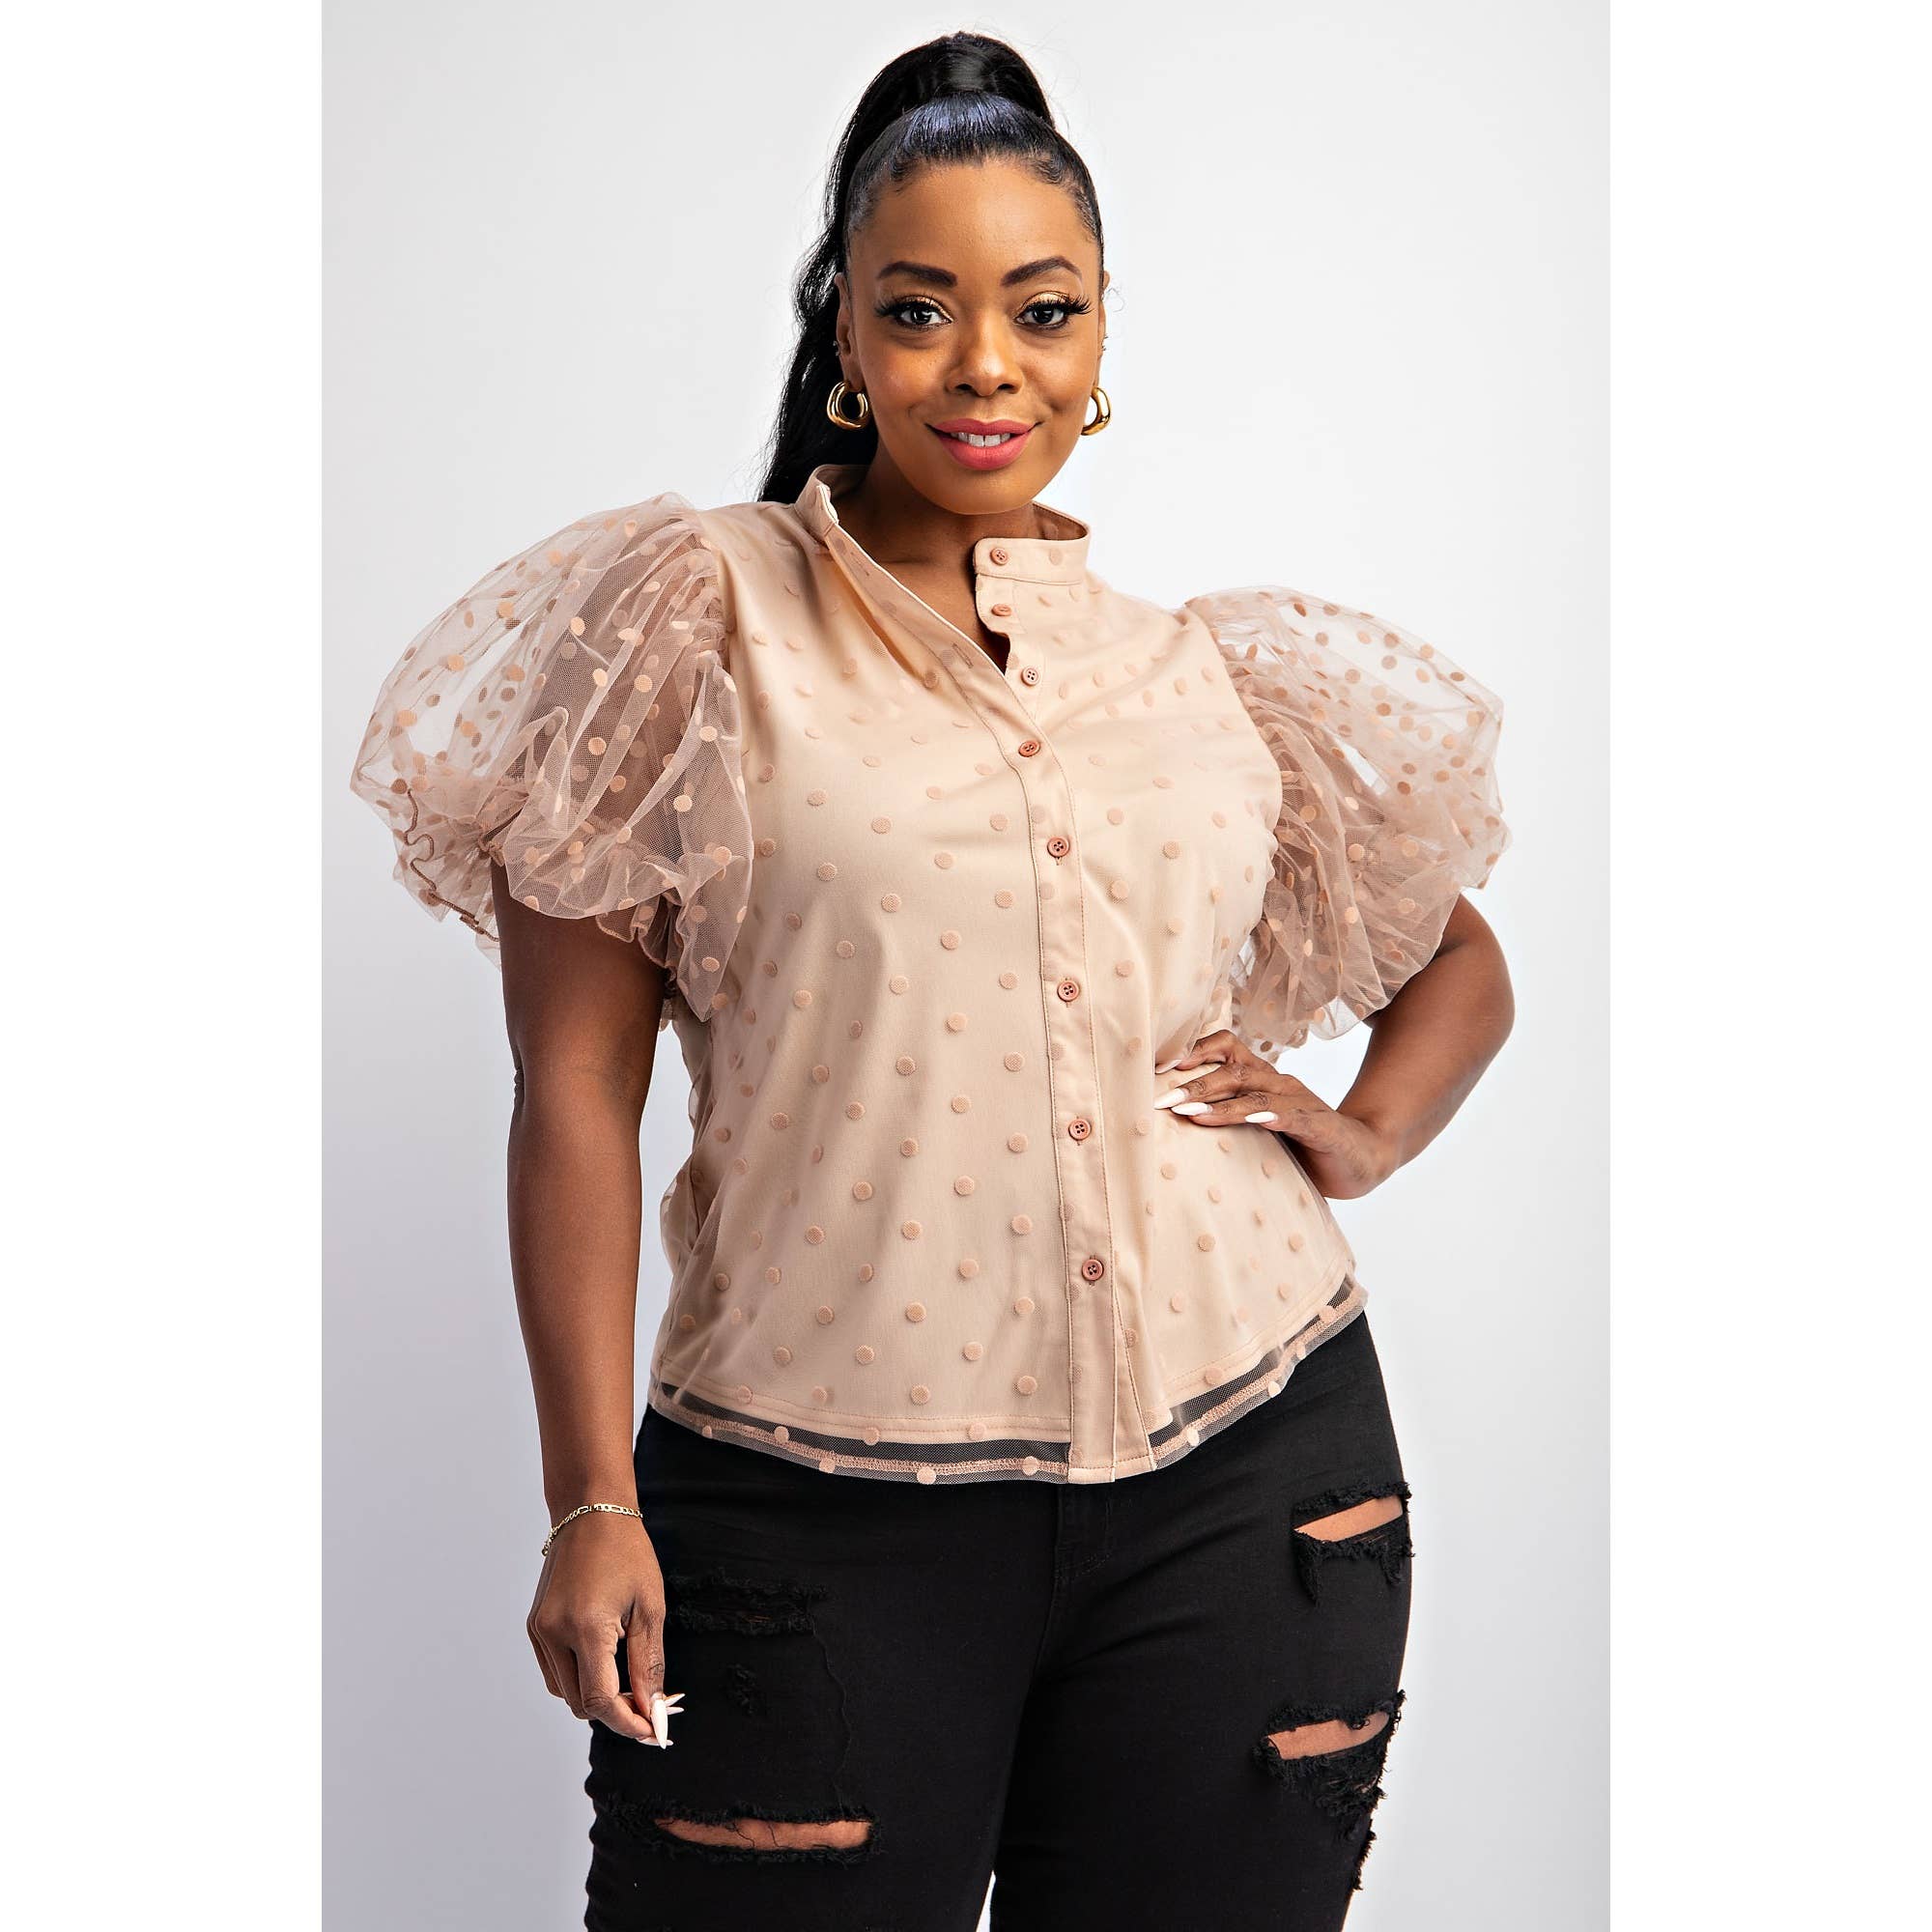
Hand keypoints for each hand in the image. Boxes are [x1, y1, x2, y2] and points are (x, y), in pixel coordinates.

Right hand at [527, 1509, 681, 1744]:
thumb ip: (648, 1663)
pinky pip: (554, 1672)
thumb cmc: (626, 1552)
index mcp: (585, 1628)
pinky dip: (578, 1680)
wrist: (590, 1511)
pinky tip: (604, 1663)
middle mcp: (553, 1634)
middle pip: (581, 1704)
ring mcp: (538, 1631)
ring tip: (629, 1682)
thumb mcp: (650, 1606)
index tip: (653, 1732)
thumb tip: (652, 1709)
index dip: (628, 1723)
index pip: (601, 1700)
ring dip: (595, 1697)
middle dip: (616, 1712)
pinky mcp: (534, 1626)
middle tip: (648, 1705)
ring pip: (565, 1692)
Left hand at [1156, 1029, 1398, 1201]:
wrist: (1360, 1160)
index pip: (1227, 1048)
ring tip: (1191, 1114)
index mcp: (1264, 1079)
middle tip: (1161, 1101)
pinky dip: (1271, 1116)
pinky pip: (1293, 1116)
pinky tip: (1252, 1121)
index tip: (1158, 1070)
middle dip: (1194, 1085)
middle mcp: (1280, 1083)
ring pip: (1256, 1093)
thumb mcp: (1258, 1129)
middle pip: (1233, 1070)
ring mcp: (1301, 1103)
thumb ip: (1227, 1119)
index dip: (1194, 1052)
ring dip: (1221, 1104)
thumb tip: (1173, 1121)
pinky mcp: (1321, 1126)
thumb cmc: (1302, 1144)